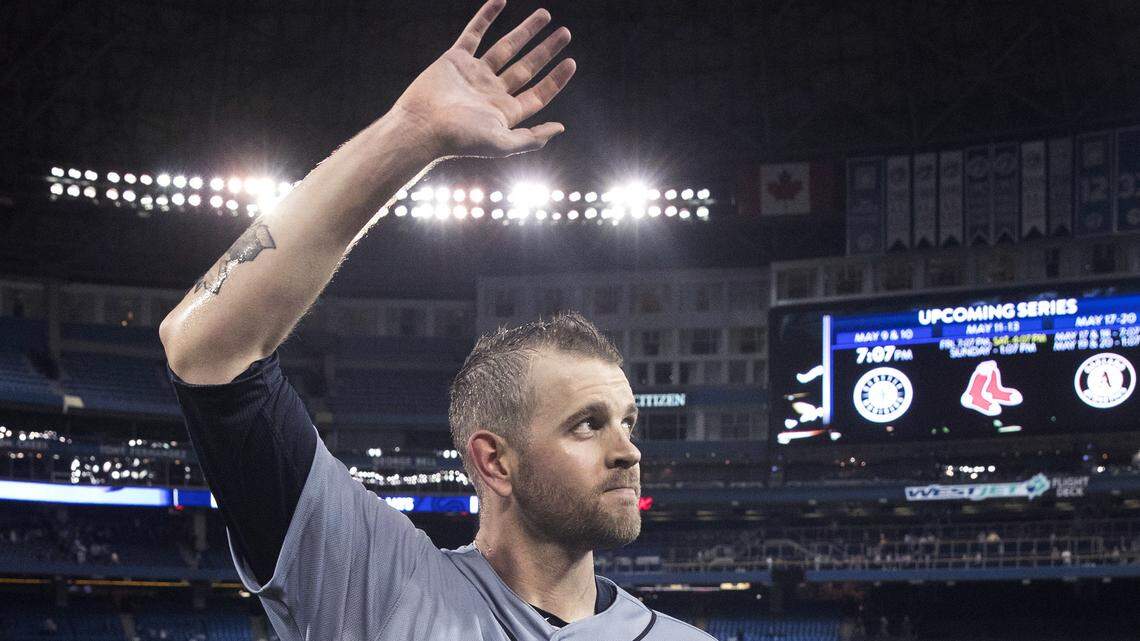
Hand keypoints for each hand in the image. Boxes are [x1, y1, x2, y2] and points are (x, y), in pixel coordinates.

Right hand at [392, 0, 575, 158]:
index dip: (556, 79)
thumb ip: (532, 137)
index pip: (538, 93)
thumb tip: (561, 127)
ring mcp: (474, 74)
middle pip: (526, 67)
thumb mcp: (502, 143)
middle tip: (565, 33)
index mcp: (505, 112)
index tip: (571, 61)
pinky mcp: (455, 60)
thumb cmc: (460, 139)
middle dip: (546, 51)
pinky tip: (501, 0)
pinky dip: (487, 16)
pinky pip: (474, 33)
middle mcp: (492, 92)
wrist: (422, 127)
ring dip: (525, 31)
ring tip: (545, 15)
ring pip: (506, 47)